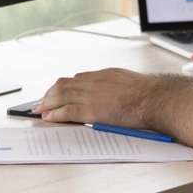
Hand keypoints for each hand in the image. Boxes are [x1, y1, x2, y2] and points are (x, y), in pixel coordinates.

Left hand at [30, 68, 154, 126]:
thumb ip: (115, 85)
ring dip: (46, 103)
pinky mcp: (92, 111)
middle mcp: (94, 82)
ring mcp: (92, 96)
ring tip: (38, 109)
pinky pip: (67, 111)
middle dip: (49, 93)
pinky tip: (48, 117)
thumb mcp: (128, 81)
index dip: (63, 87)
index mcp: (103, 75)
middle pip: (64, 85)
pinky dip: (55, 114)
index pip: (77, 79)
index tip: (56, 92)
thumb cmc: (147, 93)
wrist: (154, 98)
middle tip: (39, 101)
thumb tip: (112, 94)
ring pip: (61, 96)